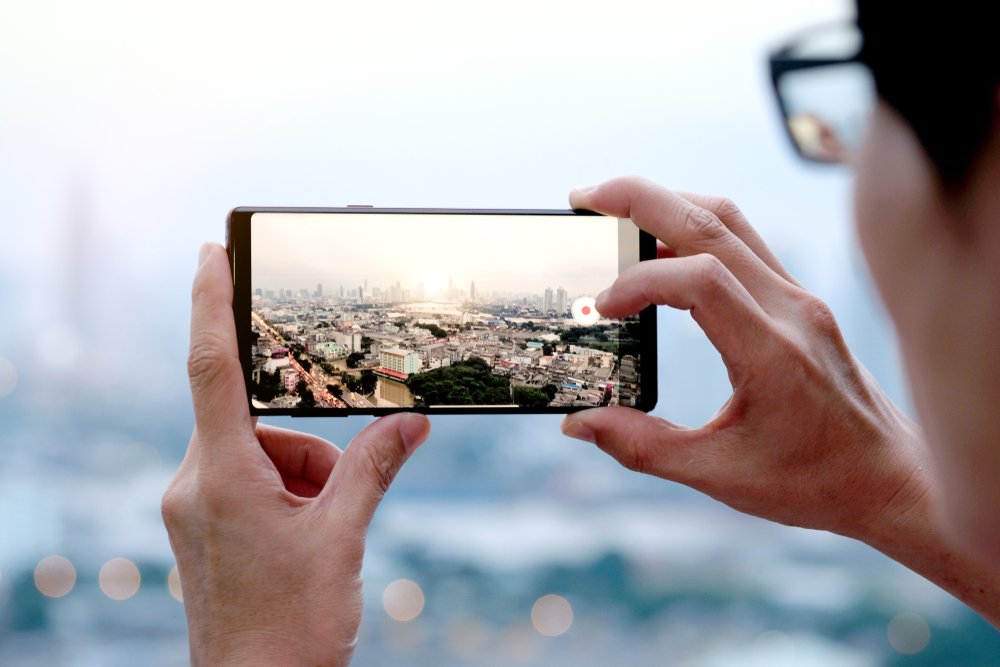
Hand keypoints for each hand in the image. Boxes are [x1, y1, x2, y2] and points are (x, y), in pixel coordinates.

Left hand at [162, 243, 430, 666]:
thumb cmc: (291, 630)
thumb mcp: (342, 539)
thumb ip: (374, 468)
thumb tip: (413, 422)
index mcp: (222, 478)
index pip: (212, 368)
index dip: (211, 302)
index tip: (211, 253)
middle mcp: (194, 485)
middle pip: (256, 422)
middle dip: (308, 444)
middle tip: (336, 490)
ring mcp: (193, 508)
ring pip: (257, 453)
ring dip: (304, 475)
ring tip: (324, 534)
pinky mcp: (200, 527)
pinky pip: (246, 479)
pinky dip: (287, 492)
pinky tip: (307, 541)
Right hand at [560, 177, 999, 623]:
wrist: (891, 478)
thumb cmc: (815, 480)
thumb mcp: (721, 476)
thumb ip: (643, 447)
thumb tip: (578, 424)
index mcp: (772, 352)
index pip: (701, 279)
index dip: (640, 281)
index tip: (602, 308)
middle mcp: (790, 309)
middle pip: (712, 222)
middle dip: (641, 199)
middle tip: (585, 198)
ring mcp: (798, 298)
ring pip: (730, 221)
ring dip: (669, 204)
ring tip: (617, 212)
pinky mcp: (798, 300)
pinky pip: (743, 243)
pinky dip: (694, 229)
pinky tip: (661, 249)